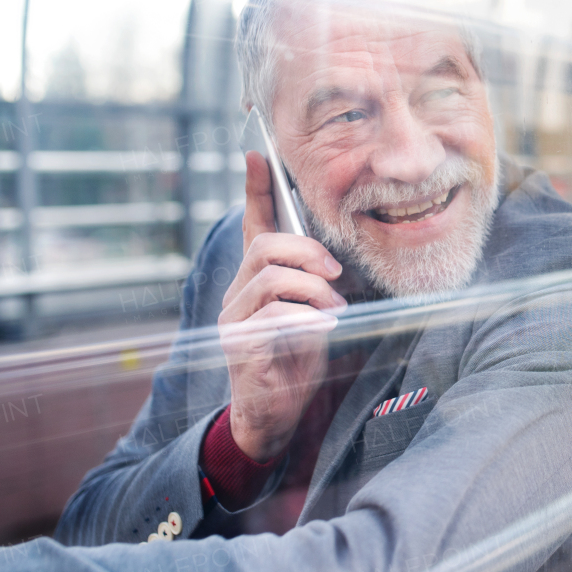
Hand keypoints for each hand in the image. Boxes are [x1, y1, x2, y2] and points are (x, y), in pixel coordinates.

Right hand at [218, 151, 346, 461]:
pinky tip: (324, 328)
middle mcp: (238, 294)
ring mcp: (234, 320)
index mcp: (257, 281)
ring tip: (333, 310)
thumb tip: (337, 262)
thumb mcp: (315, 314)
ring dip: (313, 290)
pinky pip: (275, 316)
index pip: (253, 226)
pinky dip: (307, 318)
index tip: (258, 155)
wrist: (277, 416)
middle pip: (264, 247)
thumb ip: (317, 286)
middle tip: (336, 274)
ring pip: (272, 278)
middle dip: (306, 252)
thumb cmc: (298, 361)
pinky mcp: (240, 347)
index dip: (255, 189)